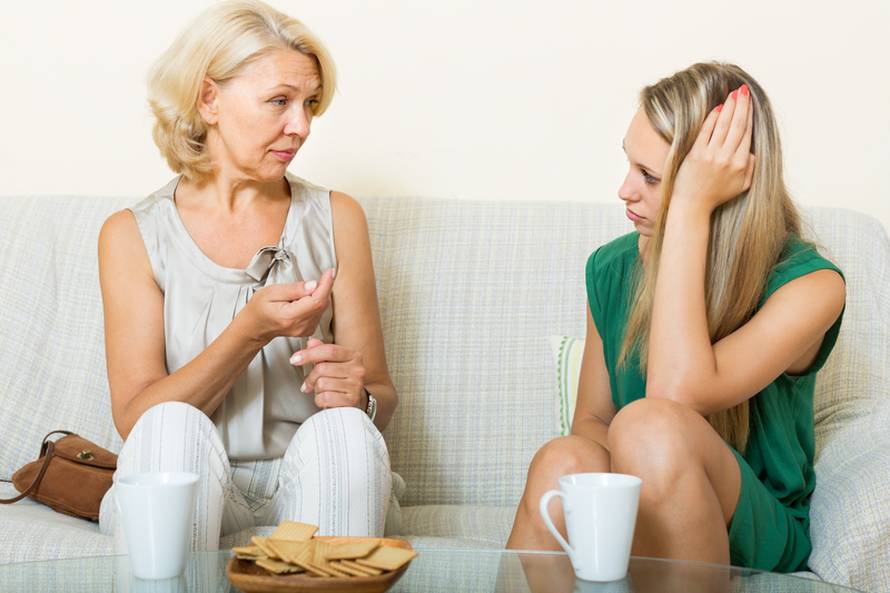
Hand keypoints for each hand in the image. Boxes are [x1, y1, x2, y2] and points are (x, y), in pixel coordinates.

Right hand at [238, 269, 334, 343]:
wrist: (255, 326)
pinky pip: (319, 312)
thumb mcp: (271, 292)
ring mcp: (305, 329)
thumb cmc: (259, 308)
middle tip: (321, 276)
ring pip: (322, 307)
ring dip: (319, 295)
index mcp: (290, 316)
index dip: (326, 285)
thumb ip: (293, 289)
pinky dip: (316, 302)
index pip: (317, 300)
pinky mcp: (308, 329)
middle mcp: (300, 326)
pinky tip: (304, 299)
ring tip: (303, 291)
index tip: (329, 272)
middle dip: (324, 287)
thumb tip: (313, 285)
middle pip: (322, 304)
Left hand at [292, 338, 367, 409]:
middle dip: (311, 377)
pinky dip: (320, 400)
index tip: (295, 359)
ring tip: (323, 390)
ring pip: (322, 384)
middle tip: (310, 382)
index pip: (329, 351)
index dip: (309, 354)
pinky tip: (326, 398)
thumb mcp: (333, 363)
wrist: (352, 399)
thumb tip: (311, 342)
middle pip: (322, 368)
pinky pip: (325, 398)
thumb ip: (321, 351)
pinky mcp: (351, 400)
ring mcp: (355, 385)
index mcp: (354, 356)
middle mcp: (357, 369)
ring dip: (317, 389)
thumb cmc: (341, 380)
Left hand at [672, 84, 755, 212]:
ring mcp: (711, 156)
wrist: (693, 205)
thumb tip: (752, 151)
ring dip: (729, 107)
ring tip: (733, 94)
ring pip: (723, 126)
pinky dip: (712, 119)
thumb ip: (751, 168)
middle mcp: (727, 158)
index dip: (749, 115)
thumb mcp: (742, 186)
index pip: (747, 134)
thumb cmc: (717, 195)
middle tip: (743, 90)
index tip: (750, 102)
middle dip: (742, 105)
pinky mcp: (696, 155)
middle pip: (737, 126)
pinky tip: (717, 108)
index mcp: (741, 164)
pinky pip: (705, 132)